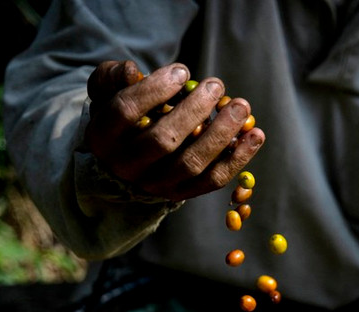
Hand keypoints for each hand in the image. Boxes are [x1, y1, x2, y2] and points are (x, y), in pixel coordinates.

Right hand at [85, 60, 264, 202]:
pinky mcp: (182, 194)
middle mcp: (127, 166)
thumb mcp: (108, 92)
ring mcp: (156, 185)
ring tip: (241, 106)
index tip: (182, 71)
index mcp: (103, 137)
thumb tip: (134, 71)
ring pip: (191, 163)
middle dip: (194, 111)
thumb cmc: (122, 115)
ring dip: (220, 134)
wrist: (125, 160)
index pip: (126, 112)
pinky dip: (238, 158)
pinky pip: (213, 180)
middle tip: (216, 85)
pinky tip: (255, 135)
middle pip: (162, 140)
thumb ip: (114, 76)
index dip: (155, 89)